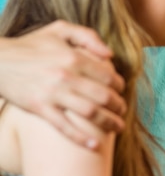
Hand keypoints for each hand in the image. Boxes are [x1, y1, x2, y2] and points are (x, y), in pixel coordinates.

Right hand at [0, 21, 125, 147]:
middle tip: (122, 111)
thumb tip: (109, 54)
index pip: (107, 75)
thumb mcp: (58, 30)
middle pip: (103, 96)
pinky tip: (95, 145)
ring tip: (117, 127)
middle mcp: (66, 76)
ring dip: (109, 122)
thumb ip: (87, 36)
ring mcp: (53, 94)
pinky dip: (81, 138)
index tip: (120, 91)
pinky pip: (64, 127)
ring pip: (90, 113)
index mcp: (73, 57)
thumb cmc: (30, 45)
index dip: (119, 85)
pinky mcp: (40, 108)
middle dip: (118, 106)